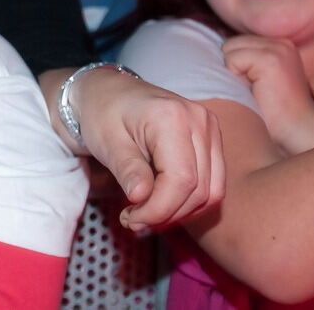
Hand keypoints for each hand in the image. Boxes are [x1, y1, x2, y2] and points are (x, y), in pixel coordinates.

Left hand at [70, 68, 223, 231]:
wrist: (107, 92)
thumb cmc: (101, 113)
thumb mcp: (106, 142)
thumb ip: (127, 169)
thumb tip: (141, 199)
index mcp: (172, 117)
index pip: (181, 180)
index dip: (159, 209)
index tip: (131, 219)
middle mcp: (199, 120)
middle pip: (199, 189)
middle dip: (166, 214)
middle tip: (133, 221)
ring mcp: (209, 128)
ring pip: (211, 191)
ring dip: (180, 212)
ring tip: (144, 214)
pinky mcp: (210, 139)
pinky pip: (211, 183)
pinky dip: (189, 200)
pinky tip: (160, 203)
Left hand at [223, 34, 313, 153]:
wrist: (296, 130)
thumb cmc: (273, 111)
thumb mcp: (258, 78)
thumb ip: (245, 60)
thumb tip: (209, 53)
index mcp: (279, 45)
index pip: (237, 42)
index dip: (234, 65)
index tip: (250, 84)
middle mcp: (280, 43)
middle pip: (231, 43)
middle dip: (233, 67)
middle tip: (253, 88)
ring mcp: (277, 48)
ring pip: (229, 49)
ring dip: (234, 72)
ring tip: (255, 89)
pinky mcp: (270, 58)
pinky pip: (232, 59)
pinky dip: (236, 76)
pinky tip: (256, 90)